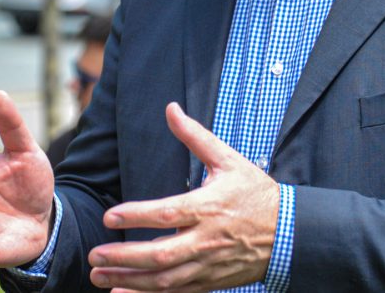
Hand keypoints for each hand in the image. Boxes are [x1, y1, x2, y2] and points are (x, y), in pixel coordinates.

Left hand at [87, 103, 278, 292]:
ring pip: (165, 280)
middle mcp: (206, 240)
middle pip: (161, 255)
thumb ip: (195, 136)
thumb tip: (171, 108)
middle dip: (124, 258)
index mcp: (208, 207)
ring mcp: (208, 265)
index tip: (109, 217)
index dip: (137, 215)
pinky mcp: (211, 281)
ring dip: (130, 280)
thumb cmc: (255, 193)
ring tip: (99, 277)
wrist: (290, 233)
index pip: (167, 213)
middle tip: (94, 256)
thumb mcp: (228, 160)